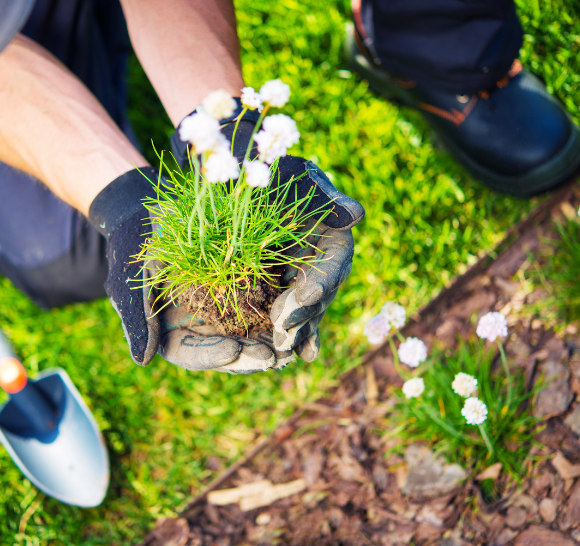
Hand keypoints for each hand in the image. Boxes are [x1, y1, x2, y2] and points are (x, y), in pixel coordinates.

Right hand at [89, 167, 283, 372]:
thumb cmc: (136, 244)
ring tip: (290, 348)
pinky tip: (298, 317)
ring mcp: (224, 308)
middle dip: (249, 356)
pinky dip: (280, 312)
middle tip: (271, 358)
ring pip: (250, 333)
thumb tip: (143, 360)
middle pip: (227, 351)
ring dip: (270, 341)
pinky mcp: (244, 287)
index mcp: (171, 330)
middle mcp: (201, 326)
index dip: (211, 356)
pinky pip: (265, 304)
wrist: (152, 210)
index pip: (191, 354)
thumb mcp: (135, 278)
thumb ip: (139, 319)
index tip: (231, 352)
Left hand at [172, 112, 364, 360]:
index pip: (333, 264)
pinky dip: (281, 331)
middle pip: (319, 294)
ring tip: (281, 354)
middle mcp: (319, 257)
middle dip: (302, 317)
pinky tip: (277, 356)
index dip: (318, 286)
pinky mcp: (274, 284)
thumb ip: (320, 196)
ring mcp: (298, 274)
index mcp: (331, 232)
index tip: (299, 303)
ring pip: (303, 309)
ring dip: (294, 332)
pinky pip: (281, 311)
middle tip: (282, 337)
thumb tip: (356, 215)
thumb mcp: (290, 173)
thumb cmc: (263, 161)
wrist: (232, 167)